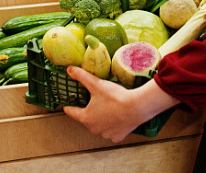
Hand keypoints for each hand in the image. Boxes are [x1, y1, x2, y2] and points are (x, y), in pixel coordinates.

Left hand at [62, 66, 177, 141]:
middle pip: (87, 119)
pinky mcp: (117, 136)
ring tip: (108, 107)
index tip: (68, 105)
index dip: (69, 107)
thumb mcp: (96, 84)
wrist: (137, 107)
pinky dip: (113, 125)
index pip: (72, 112)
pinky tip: (117, 117)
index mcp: (86, 117)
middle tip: (95, 101)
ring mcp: (105, 134)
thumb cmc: (116, 97)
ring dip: (101, 119)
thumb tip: (69, 69)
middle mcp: (93, 128)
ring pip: (100, 125)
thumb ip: (82, 76)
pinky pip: (111, 130)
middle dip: (89, 111)